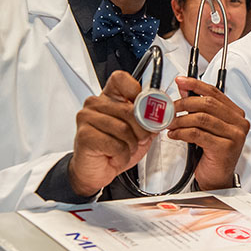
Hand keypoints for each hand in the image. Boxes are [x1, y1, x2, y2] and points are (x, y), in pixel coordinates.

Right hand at [69, 71, 153, 196]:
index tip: (144, 108)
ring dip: (131, 145)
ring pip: (124, 129)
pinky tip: (115, 156)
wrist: (96, 172)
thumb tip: (164, 113)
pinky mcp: (85, 135)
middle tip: (139, 139)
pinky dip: (122, 155)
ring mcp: (87, 118)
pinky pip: (116, 144)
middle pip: (130, 110)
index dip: (137, 92)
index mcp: (108, 97)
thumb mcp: (139, 132)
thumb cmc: (115, 150)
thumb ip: (150, 119)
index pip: (121, 79)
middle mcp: (95, 104)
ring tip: (124, 149)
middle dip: (142, 130)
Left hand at [167, 76, 249, 189]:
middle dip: (183, 104)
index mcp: (236, 114)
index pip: (214, 93)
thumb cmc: (213, 154)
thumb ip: (197, 107)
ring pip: (201, 118)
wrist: (217, 179)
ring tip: (169, 123)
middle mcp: (239, 123)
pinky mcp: (226, 148)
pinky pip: (198, 134)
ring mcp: (235, 135)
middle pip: (207, 104)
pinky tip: (174, 134)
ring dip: (180, 120)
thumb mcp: (205, 127)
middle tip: (169, 108)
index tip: (180, 81)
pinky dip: (182, 133)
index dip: (195, 85)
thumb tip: (184, 89)